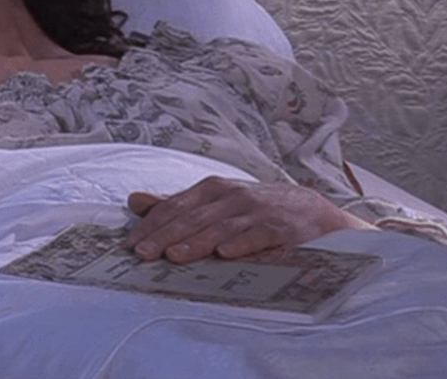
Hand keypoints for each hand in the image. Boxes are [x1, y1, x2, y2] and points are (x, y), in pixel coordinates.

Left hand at [126, 176, 370, 263]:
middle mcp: (231, 197)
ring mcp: (256, 212)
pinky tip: (224, 254)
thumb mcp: (216, 202)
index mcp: (212, 189)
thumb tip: (135, 200)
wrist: (316, 214)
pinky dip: (240, 245)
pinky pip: (257, 236)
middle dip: (164, 236)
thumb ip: (177, 204)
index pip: (174, 207)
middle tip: (142, 253)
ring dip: (195, 243)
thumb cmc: (258, 210)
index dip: (151, 225)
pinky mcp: (281, 229)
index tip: (130, 244)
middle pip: (192, 217)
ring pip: (219, 228)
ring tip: (173, 256)